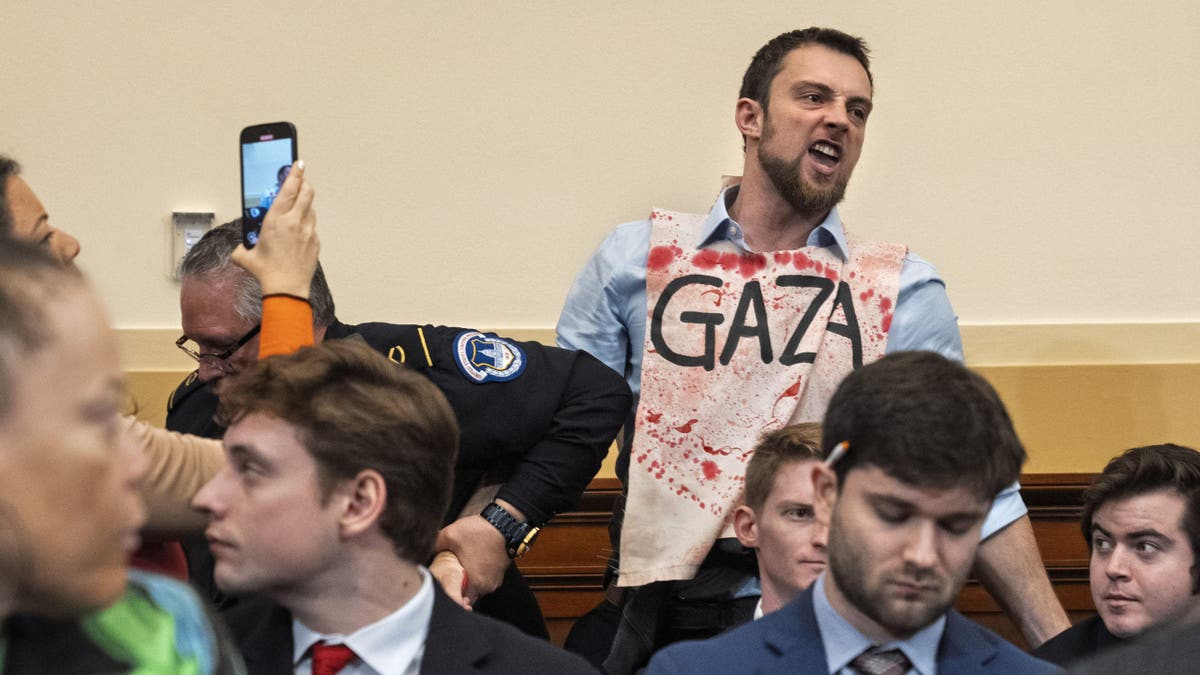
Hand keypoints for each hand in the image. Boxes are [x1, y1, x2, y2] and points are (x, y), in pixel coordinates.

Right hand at [231, 160, 317, 296]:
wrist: (287, 290)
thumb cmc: (267, 273)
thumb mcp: (246, 257)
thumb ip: (241, 248)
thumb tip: (238, 249)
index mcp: (276, 220)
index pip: (288, 189)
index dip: (295, 173)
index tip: (298, 163)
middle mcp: (294, 222)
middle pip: (307, 193)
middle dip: (305, 183)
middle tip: (301, 179)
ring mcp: (308, 232)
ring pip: (311, 209)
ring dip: (305, 204)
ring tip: (297, 206)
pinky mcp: (315, 242)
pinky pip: (312, 226)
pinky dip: (307, 223)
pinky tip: (299, 230)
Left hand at [434, 513, 511, 604]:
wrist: (505, 523)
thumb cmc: (480, 531)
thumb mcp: (451, 534)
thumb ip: (435, 545)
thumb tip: (423, 551)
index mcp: (475, 582)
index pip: (460, 601)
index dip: (450, 595)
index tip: (444, 588)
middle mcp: (487, 586)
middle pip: (468, 596)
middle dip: (459, 588)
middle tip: (449, 577)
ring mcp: (495, 580)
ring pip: (477, 589)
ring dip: (469, 582)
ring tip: (460, 569)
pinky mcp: (500, 574)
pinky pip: (485, 581)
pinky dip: (478, 575)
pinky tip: (472, 563)